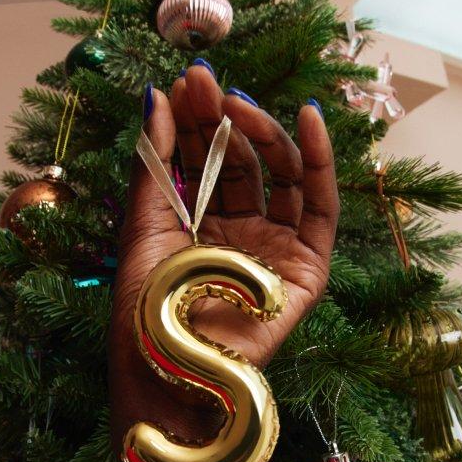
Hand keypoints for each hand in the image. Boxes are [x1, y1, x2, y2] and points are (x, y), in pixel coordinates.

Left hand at [109, 65, 338, 461]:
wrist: (170, 378)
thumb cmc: (147, 316)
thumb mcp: (141, 231)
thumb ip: (153, 167)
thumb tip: (155, 98)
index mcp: (197, 228)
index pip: (203, 161)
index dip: (194, 122)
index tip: (182, 83)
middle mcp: (238, 233)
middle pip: (241, 161)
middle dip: (222, 120)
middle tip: (205, 85)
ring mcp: (274, 248)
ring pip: (278, 175)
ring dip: (260, 132)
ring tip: (234, 102)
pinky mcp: (307, 268)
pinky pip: (320, 207)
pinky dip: (319, 162)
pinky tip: (306, 118)